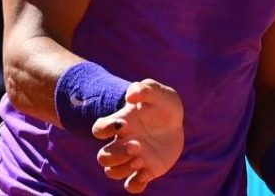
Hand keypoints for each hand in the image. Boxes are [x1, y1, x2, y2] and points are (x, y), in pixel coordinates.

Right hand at [92, 79, 183, 193]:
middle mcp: (123, 142)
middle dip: (116, 154)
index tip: (122, 124)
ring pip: (112, 172)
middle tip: (137, 145)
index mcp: (121, 123)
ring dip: (124, 168)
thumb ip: (145, 89)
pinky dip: (136, 184)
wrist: (176, 121)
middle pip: (103, 157)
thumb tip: (130, 96)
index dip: (104, 129)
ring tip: (142, 158)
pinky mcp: (146, 170)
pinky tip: (147, 172)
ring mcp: (133, 158)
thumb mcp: (159, 92)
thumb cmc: (163, 104)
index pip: (98, 129)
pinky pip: (132, 185)